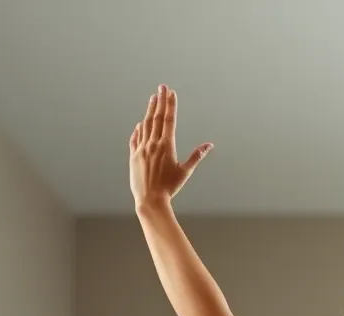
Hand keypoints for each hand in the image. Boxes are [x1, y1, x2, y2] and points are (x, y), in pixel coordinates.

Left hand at [129, 85, 211, 210]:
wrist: (150, 199)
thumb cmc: (170, 188)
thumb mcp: (185, 172)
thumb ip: (196, 156)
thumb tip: (209, 145)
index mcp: (166, 146)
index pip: (169, 120)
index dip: (170, 105)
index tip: (171, 92)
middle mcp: (152, 144)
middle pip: (156, 117)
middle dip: (160, 101)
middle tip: (161, 87)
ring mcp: (141, 148)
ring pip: (145, 125)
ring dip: (149, 111)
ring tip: (152, 99)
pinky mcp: (134, 155)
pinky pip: (136, 138)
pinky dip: (139, 129)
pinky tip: (141, 124)